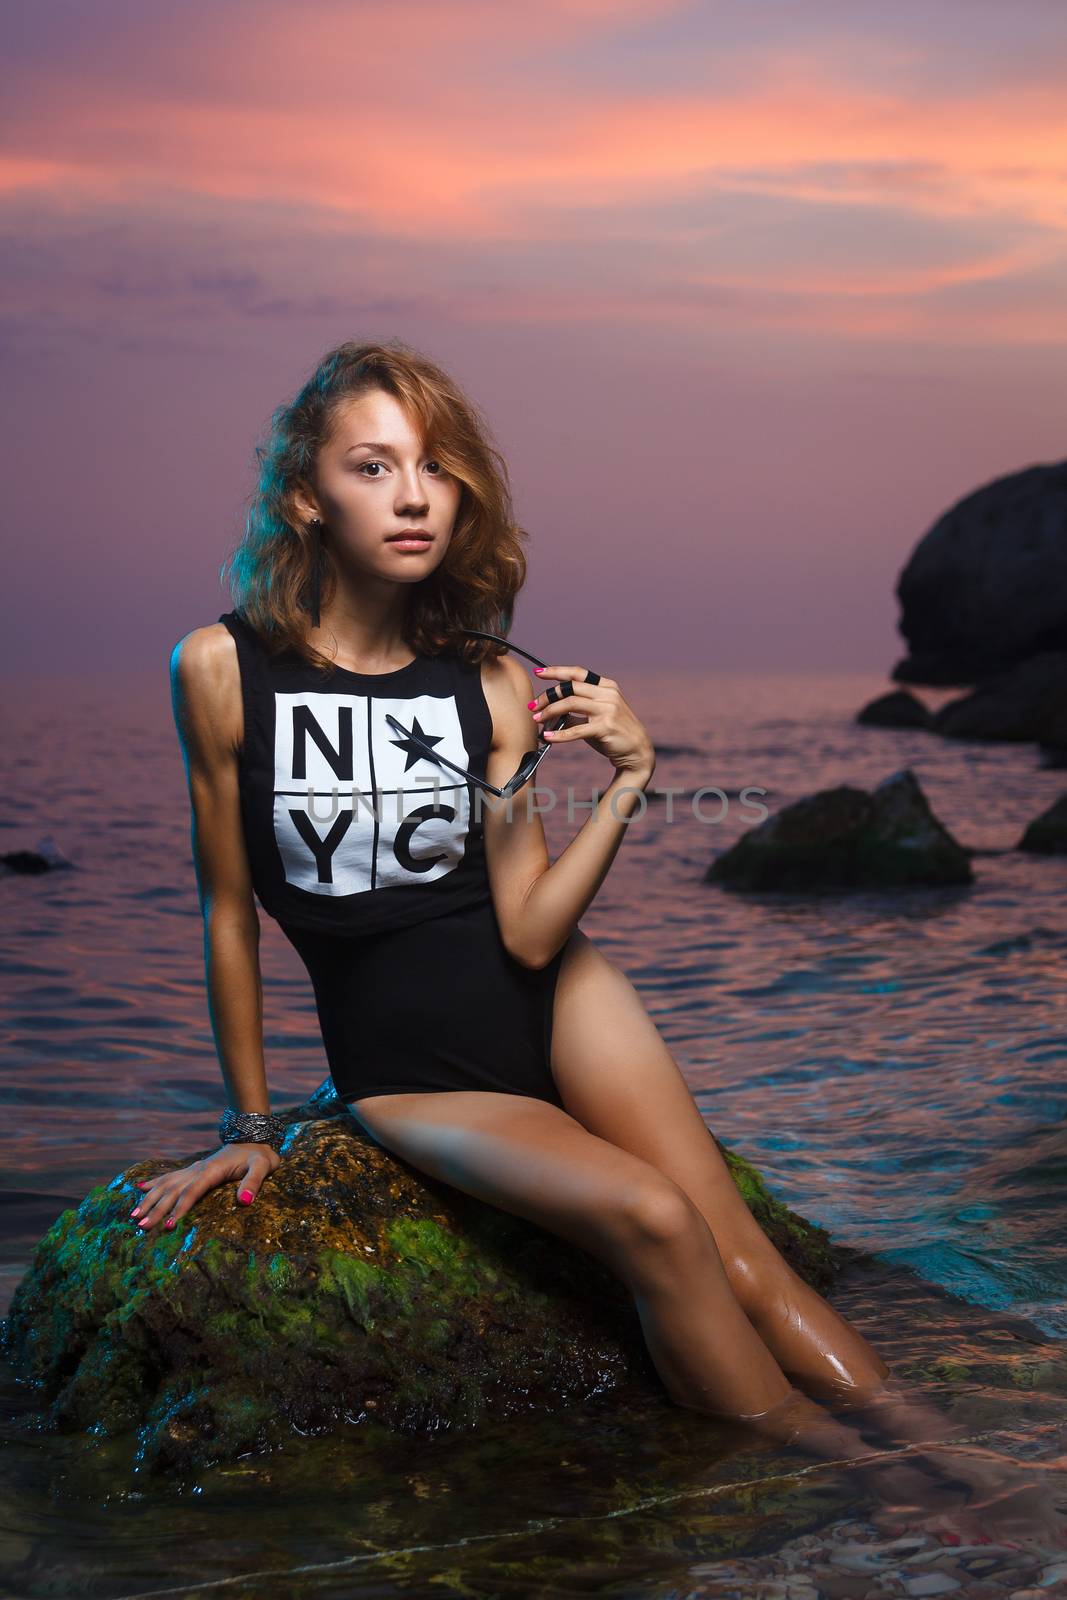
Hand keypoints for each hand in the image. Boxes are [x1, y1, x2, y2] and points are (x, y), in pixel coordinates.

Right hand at [129, 1142, 281, 1232]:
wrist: (255, 1138)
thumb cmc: (260, 1156)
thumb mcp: (263, 1167)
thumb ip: (254, 1182)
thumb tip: (246, 1201)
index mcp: (212, 1171)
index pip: (192, 1192)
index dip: (180, 1208)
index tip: (168, 1225)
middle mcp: (198, 1170)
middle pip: (173, 1191)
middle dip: (156, 1209)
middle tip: (141, 1226)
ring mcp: (194, 1169)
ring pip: (166, 1185)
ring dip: (149, 1199)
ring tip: (134, 1215)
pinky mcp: (194, 1170)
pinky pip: (170, 1177)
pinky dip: (154, 1183)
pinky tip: (140, 1188)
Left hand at [528, 665, 655, 777]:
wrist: (637, 751)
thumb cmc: (613, 733)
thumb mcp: (596, 717)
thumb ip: (576, 712)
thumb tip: (550, 713)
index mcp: (606, 686)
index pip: (577, 673)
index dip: (556, 671)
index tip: (539, 672)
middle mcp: (608, 694)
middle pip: (570, 687)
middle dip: (547, 696)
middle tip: (533, 705)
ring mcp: (608, 709)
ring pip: (570, 703)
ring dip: (550, 711)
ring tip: (537, 719)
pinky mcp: (605, 727)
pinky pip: (576, 730)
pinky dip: (559, 735)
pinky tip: (548, 737)